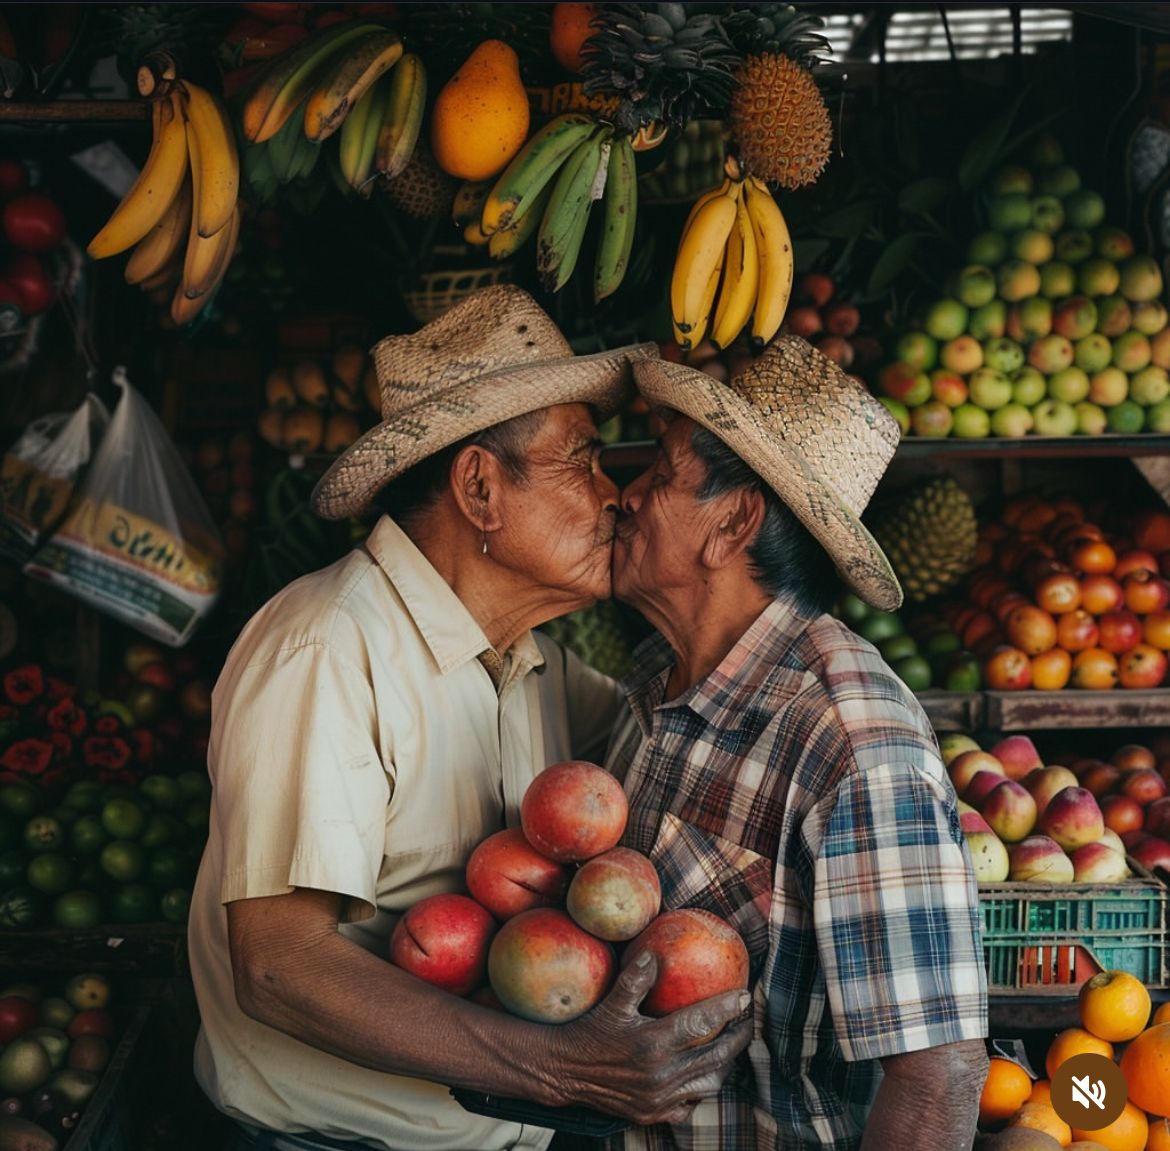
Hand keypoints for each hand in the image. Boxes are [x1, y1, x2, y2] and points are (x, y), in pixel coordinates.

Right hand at [547, 951, 752, 1124]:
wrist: (565, 1071)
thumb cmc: (590, 1030)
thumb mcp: (612, 1002)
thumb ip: (635, 978)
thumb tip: (655, 954)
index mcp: (654, 1042)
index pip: (702, 1022)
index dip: (727, 1008)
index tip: (744, 996)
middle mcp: (661, 1074)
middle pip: (715, 1056)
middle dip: (738, 1038)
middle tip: (748, 1021)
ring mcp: (659, 1099)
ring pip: (709, 1083)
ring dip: (725, 1064)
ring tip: (732, 1046)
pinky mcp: (653, 1113)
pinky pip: (689, 1105)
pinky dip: (701, 1088)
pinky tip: (704, 1073)